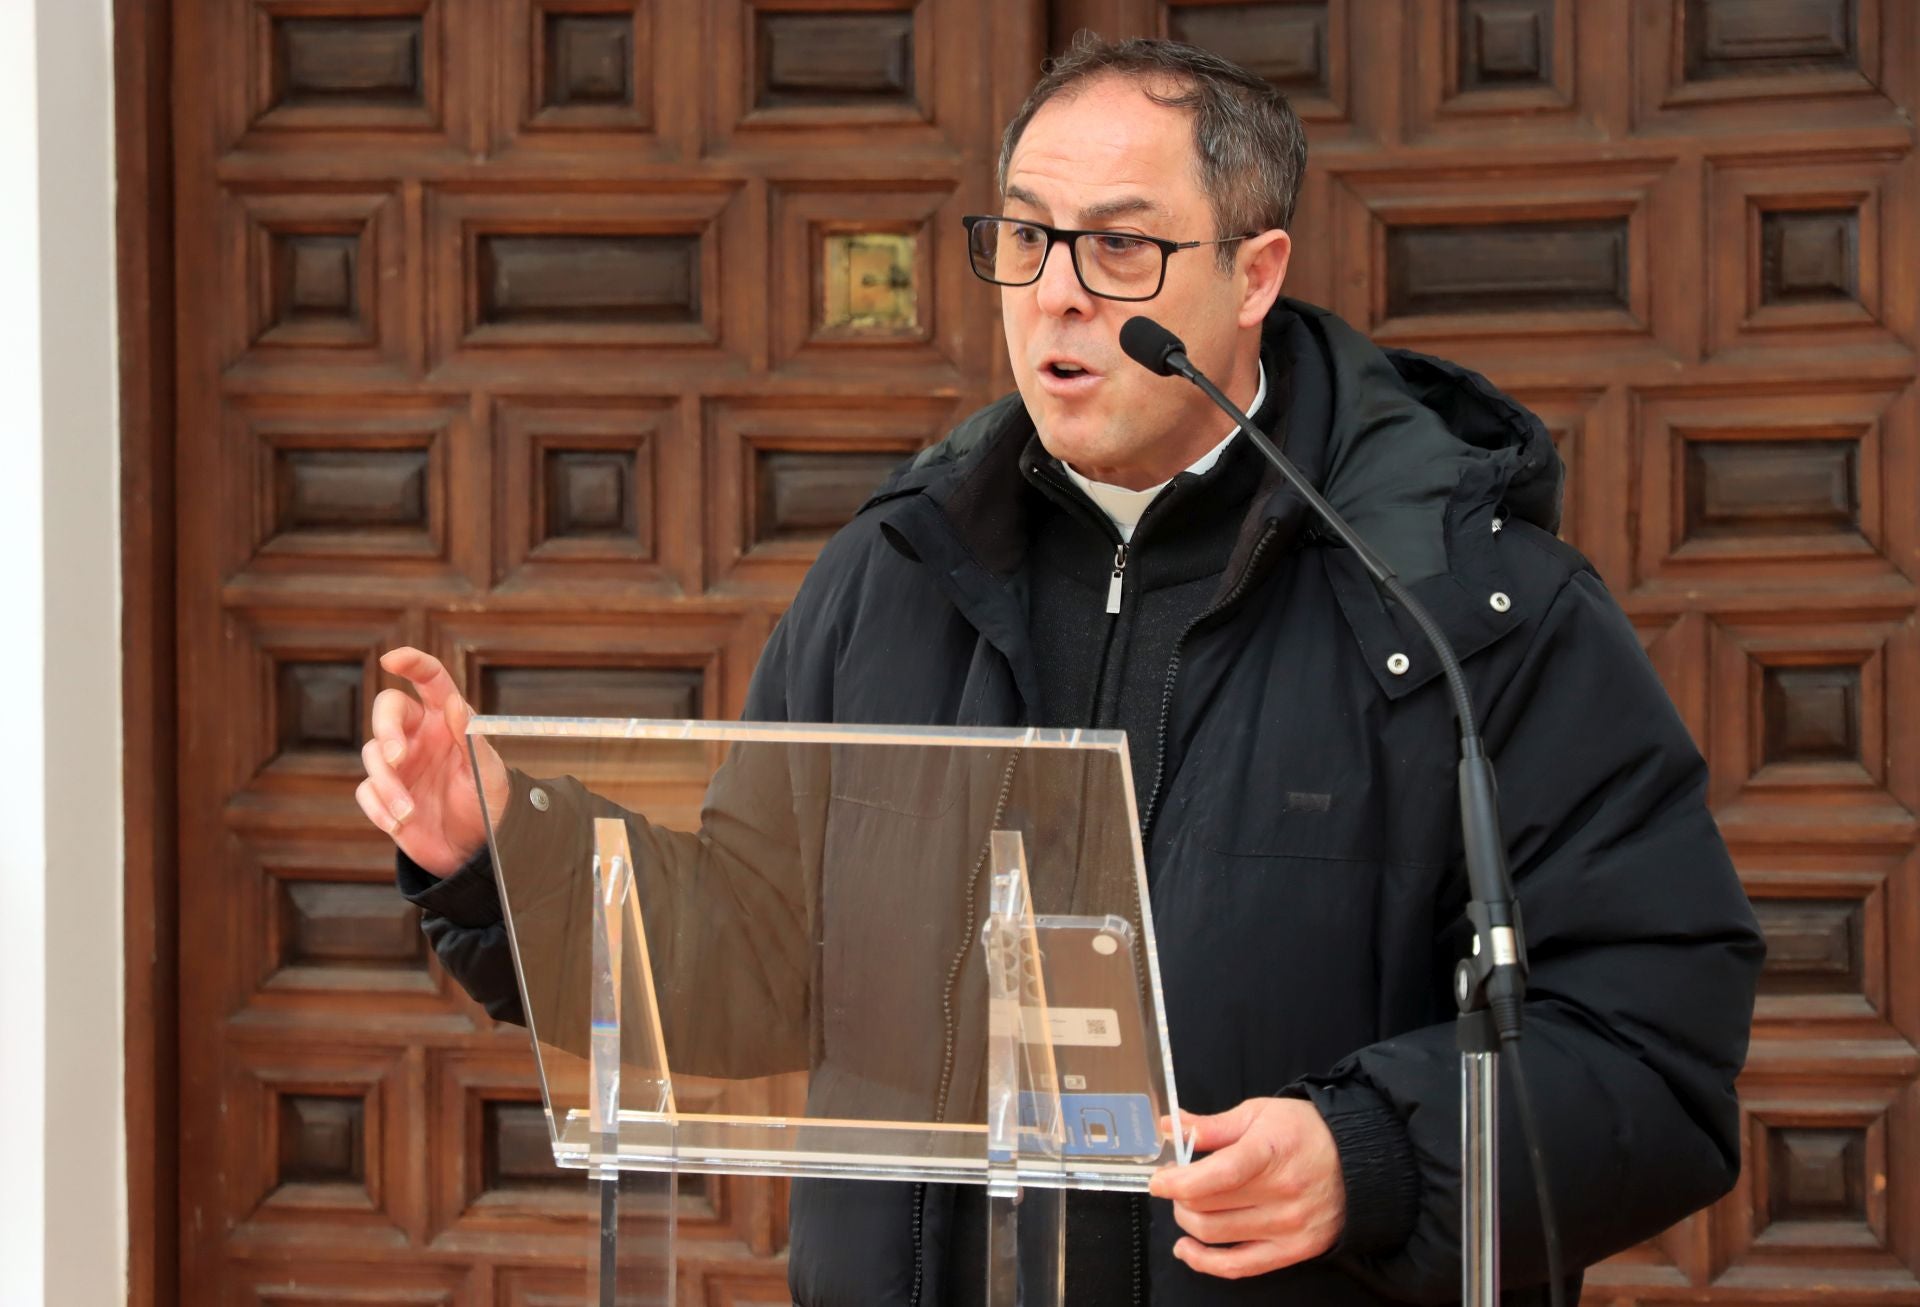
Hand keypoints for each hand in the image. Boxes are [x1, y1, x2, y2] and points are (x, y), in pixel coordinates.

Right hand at [355, 647, 508, 876]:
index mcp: (447, 720)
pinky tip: (400, 823)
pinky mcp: (384, 793)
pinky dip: (379, 807)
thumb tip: (455, 704)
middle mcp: (419, 735)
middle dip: (386, 729)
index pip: (429, 680)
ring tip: (409, 811)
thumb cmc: (488, 805)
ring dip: (388, 784)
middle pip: (387, 710)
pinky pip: (366, 792)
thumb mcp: (488, 774)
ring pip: (372, 755)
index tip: (392, 660)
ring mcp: (398, 764)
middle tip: (396, 757)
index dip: (411, 663)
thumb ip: (472, 739)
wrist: (474, 851)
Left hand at [1148, 1097, 1345, 1278]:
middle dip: (1179, 1197)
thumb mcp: (1259, 1114)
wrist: (1359, 1160)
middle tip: (1177, 1184)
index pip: (1216, 1176)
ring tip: (1187, 1207)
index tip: (1159, 1180)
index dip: (1178, 1181)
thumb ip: (1212, 1126)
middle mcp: (1281, 1193)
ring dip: (1188, 1223)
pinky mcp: (1293, 1251)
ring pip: (1215, 1235)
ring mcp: (1288, 1226)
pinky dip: (1205, 1262)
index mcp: (1270, 1152)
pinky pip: (1238, 1267)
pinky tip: (1188, 1249)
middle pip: (1207, 1206)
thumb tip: (1170, 1127)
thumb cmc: (1306, 1132)